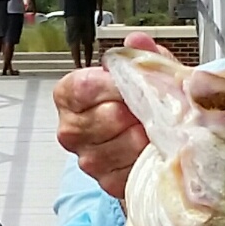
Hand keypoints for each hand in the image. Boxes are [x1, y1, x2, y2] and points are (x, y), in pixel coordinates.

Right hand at [54, 30, 170, 201]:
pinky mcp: (107, 182)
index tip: (133, 83)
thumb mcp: (139, 71)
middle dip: (137, 110)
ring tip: (155, 126)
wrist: (145, 139)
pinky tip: (154, 147)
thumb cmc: (135, 103)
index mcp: (68, 96)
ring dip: (146, 134)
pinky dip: (149, 157)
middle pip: (109, 117)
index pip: (86, 87)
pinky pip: (132, 167)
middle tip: (152, 107)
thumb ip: (137, 55)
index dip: (116, 85)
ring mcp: (87, 160)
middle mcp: (70, 130)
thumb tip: (137, 43)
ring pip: (124, 143)